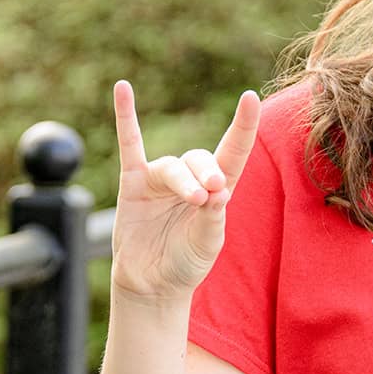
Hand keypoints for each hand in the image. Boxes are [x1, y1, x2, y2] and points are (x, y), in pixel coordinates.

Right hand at [110, 80, 260, 300]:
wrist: (152, 284)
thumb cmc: (186, 262)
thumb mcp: (207, 243)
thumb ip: (213, 216)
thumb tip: (220, 189)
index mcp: (216, 189)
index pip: (233, 151)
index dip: (243, 126)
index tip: (250, 98)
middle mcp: (190, 178)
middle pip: (200, 159)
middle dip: (206, 173)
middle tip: (211, 192)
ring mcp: (160, 178)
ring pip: (173, 166)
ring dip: (183, 180)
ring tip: (194, 199)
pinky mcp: (133, 183)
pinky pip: (129, 144)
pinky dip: (125, 116)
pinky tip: (122, 89)